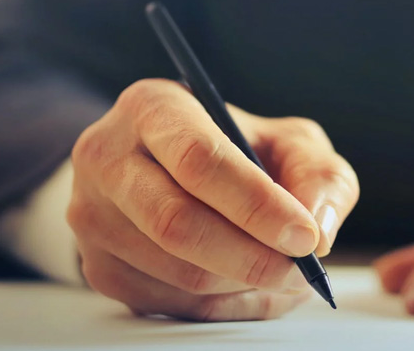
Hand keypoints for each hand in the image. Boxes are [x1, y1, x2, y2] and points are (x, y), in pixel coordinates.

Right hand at [67, 79, 358, 320]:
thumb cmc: (237, 150)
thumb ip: (318, 174)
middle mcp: (108, 158)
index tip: (305, 236)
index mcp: (153, 107)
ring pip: (177, 273)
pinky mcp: (99, 267)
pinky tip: (251, 286)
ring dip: (244, 285)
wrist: (167, 169)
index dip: (256, 204)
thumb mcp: (287, 140)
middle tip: (302, 271)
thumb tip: (319, 229)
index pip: (198, 160)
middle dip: (252, 257)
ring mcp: (94, 217)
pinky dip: (225, 305)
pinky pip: (170, 304)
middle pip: (177, 223)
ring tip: (286, 276)